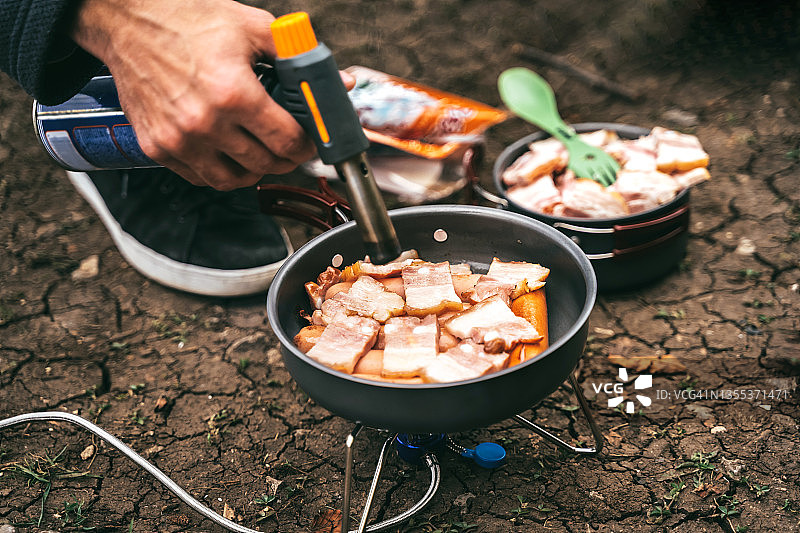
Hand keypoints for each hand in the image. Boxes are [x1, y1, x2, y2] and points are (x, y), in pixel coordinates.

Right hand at [71, 0, 315, 189]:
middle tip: (289, 145)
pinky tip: (228, 153)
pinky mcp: (158, 147)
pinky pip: (201, 178)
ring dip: (255, 170)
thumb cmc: (188, 21)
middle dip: (286, 158)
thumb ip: (297, 58)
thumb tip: (338, 82)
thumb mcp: (251, 28)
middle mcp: (205, 123)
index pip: (288, 141)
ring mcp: (179, 140)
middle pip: (265, 164)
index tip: (310, 140)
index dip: (308, 144)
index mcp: (234, 93)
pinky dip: (220, 172)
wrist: (127, 22)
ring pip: (234, 180)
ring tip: (261, 152)